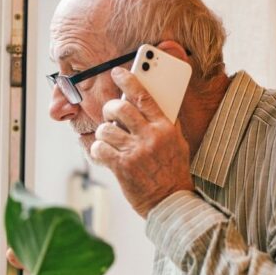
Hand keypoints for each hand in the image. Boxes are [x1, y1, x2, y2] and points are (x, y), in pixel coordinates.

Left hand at [90, 67, 193, 217]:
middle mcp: (150, 136)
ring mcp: (135, 152)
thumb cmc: (173, 172)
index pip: (144, 96)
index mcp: (165, 127)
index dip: (128, 80)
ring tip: (109, 140)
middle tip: (110, 115)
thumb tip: (153, 100)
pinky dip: (97, 150)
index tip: (117, 72)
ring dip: (103, 132)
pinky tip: (104, 153)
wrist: (171, 202)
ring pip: (106, 128)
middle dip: (110, 109)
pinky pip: (99, 148)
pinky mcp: (122, 167)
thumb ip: (166, 122)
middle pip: (120, 108)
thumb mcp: (177, 143)